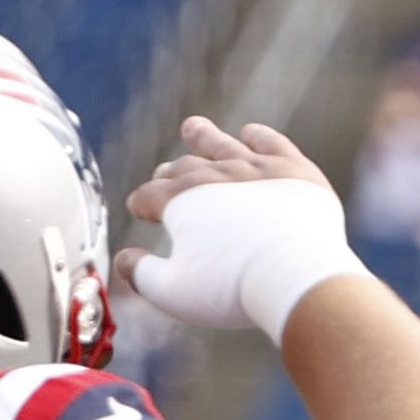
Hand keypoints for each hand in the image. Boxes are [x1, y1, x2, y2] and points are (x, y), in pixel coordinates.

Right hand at [117, 119, 345, 324]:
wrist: (296, 275)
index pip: (152, 195)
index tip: (139, 206)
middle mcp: (215, 176)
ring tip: (194, 128)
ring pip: (224, 146)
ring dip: (205, 137)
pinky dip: (259, 137)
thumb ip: (142, 275)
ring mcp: (256, 169)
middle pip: (186, 170)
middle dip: (171, 173)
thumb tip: (123, 262)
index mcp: (181, 201)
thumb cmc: (232, 288)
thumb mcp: (175, 291)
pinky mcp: (294, 171)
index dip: (143, 202)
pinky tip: (251, 134)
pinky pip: (272, 144)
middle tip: (164, 174)